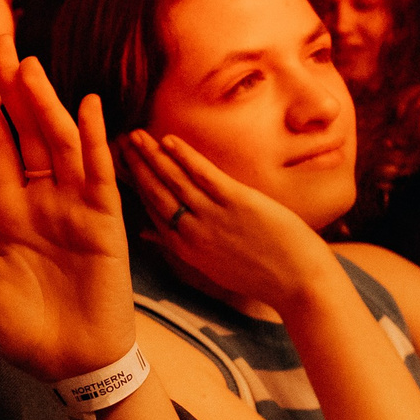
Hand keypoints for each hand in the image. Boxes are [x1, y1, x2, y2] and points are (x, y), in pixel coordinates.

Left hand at [0, 37, 135, 381]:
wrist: (69, 367)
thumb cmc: (25, 327)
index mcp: (9, 211)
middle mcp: (42, 200)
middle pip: (20, 134)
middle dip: (4, 90)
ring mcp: (74, 207)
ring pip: (55, 144)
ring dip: (42, 103)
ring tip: (25, 63)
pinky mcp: (104, 224)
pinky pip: (98, 175)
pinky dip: (94, 140)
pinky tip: (88, 106)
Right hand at [119, 128, 334, 314]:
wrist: (300, 283)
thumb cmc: (261, 275)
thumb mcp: (212, 266)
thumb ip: (179, 246)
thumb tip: (148, 234)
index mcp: (186, 249)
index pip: (150, 211)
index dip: (134, 186)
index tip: (120, 167)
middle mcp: (192, 233)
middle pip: (155, 192)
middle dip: (135, 165)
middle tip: (119, 142)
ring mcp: (213, 217)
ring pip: (174, 180)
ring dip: (152, 155)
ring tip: (136, 135)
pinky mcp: (236, 202)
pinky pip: (203, 174)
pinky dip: (185, 156)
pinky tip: (170, 140)